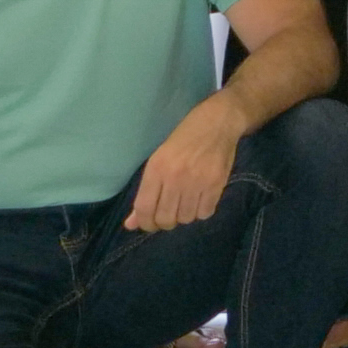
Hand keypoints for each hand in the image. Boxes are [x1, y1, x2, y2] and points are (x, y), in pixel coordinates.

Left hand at [127, 96, 242, 233]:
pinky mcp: (216, 184)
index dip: (145, 223)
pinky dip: (201, 211)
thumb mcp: (158, 161)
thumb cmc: (183, 140)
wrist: (216, 123)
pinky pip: (205, 213)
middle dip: (165, 223)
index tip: (149, 224)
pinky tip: (200, 199)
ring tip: (186, 203)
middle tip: (169, 214)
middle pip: (165, 218)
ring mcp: (197, 181)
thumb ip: (146, 194)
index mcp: (156, 168)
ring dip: (184, 216)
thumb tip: (130, 225)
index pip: (144, 208)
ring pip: (186, 218)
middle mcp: (175, 177)